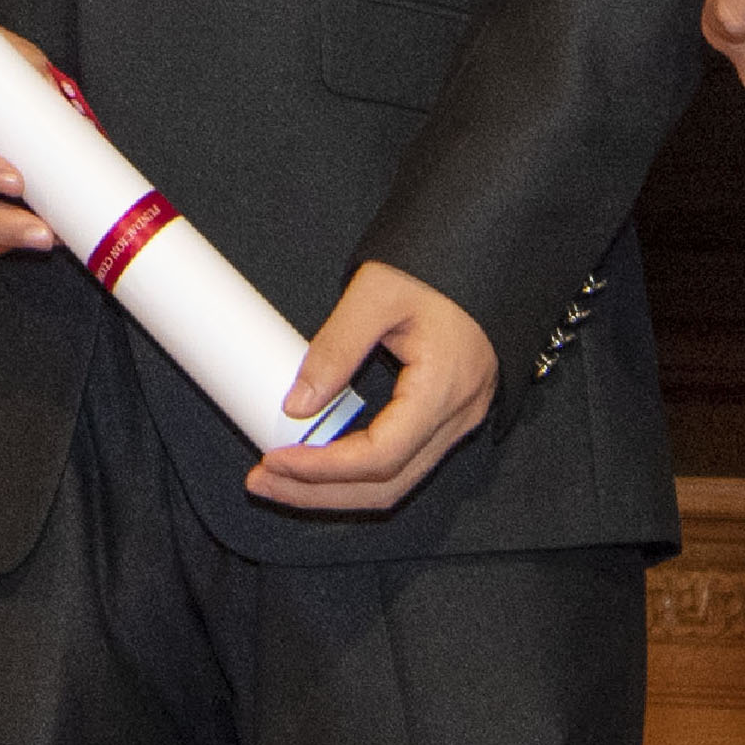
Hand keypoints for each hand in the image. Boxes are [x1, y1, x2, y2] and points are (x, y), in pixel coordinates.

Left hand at [243, 261, 494, 514]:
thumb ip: (335, 348)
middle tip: (262, 480)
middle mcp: (457, 418)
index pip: (380, 457)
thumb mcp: (376, 293)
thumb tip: (296, 404)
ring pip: (395, 482)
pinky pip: (402, 463)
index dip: (323, 469)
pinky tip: (319, 462)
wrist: (482, 252)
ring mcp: (457, 422)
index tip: (275, 461)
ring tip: (280, 478)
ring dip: (335, 490)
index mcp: (444, 389)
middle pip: (386, 485)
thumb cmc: (438, 266)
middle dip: (319, 493)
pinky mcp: (447, 416)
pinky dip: (357, 472)